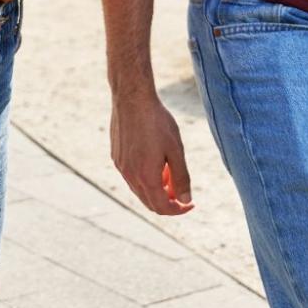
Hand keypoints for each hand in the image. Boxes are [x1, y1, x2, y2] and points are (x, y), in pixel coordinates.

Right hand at [110, 89, 193, 215]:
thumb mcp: (176, 150)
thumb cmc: (157, 122)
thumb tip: (186, 200)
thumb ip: (181, 178)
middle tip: (182, 190)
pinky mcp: (116, 157)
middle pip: (149, 203)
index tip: (190, 203)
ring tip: (169, 170)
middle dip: (168, 201)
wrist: (132, 98)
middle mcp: (129, 176)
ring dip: (157, 189)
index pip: (162, 207)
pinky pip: (132, 177)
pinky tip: (155, 160)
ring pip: (140, 190)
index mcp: (146, 177)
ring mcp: (120, 167)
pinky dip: (146, 178)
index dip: (179, 210)